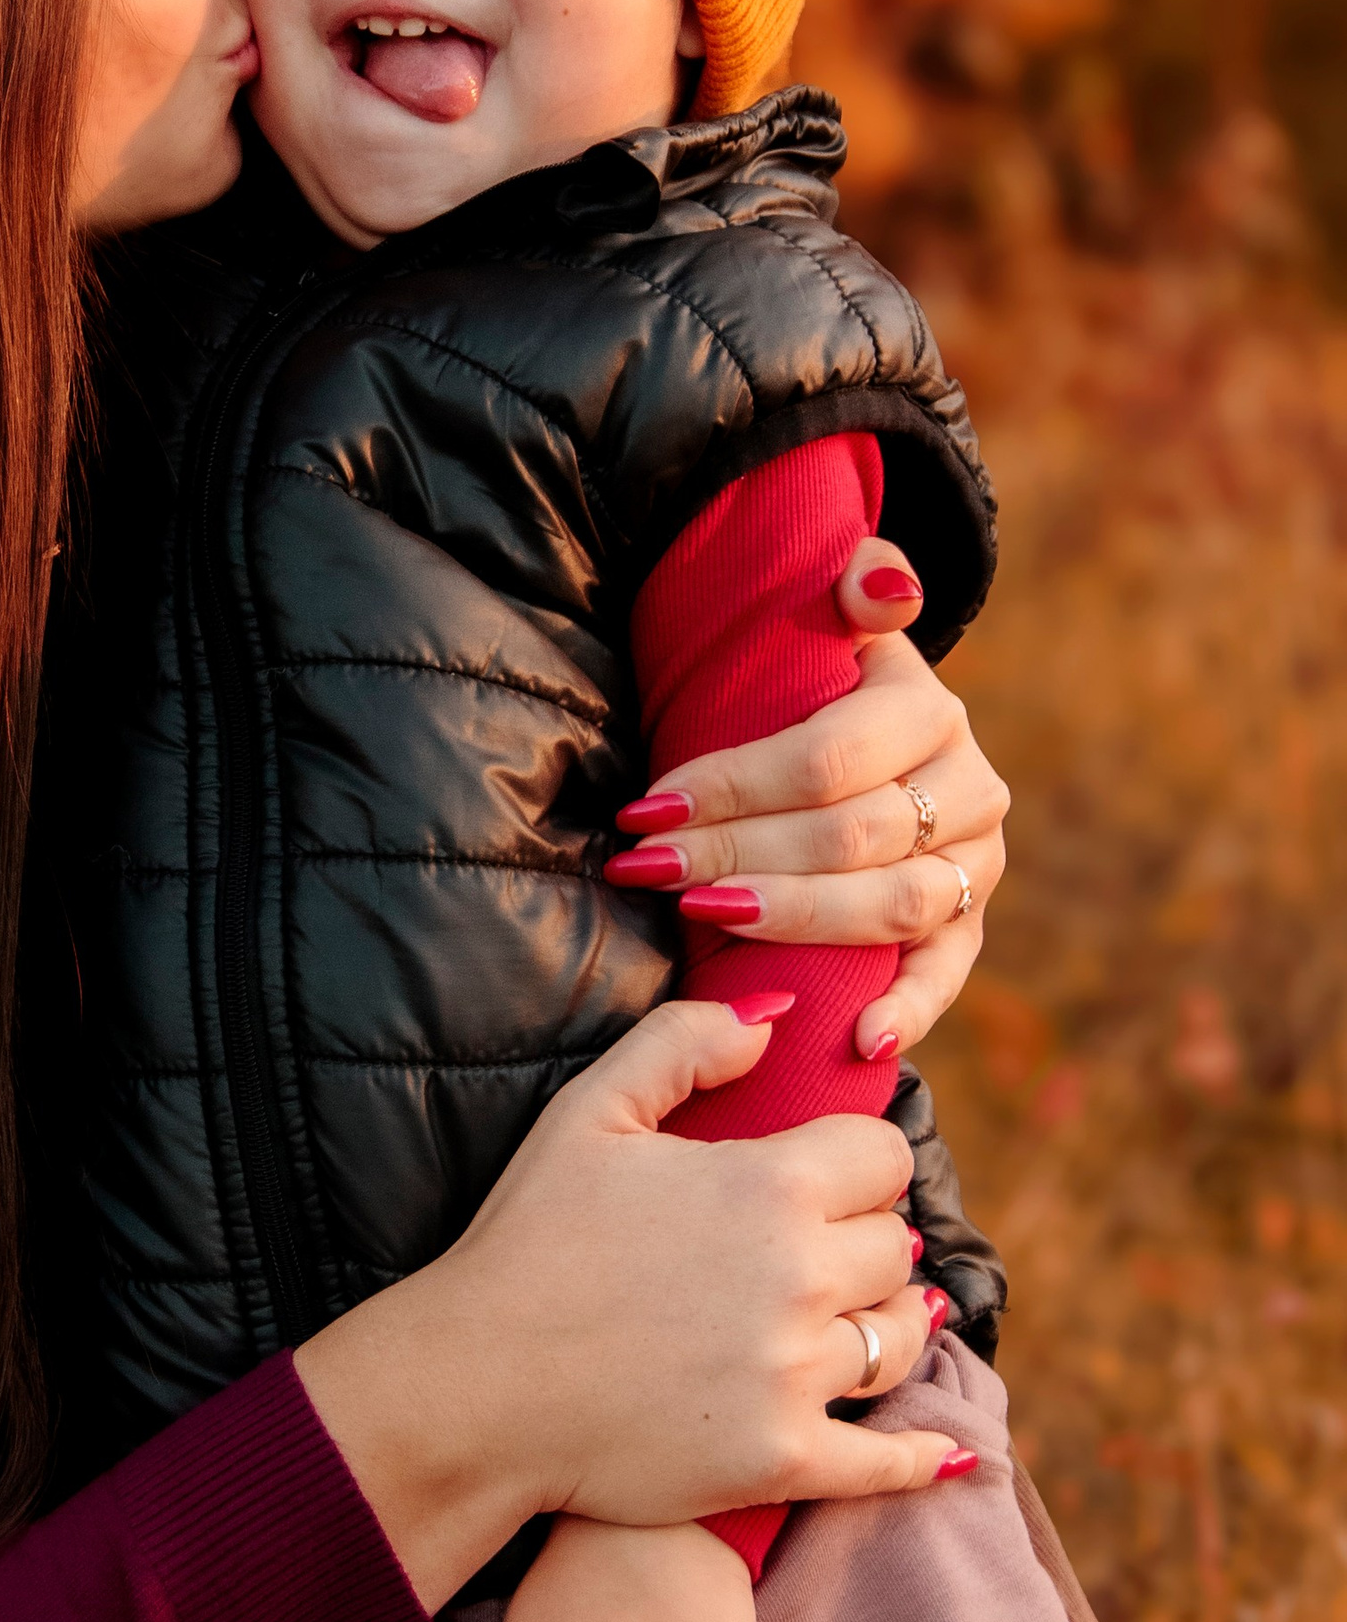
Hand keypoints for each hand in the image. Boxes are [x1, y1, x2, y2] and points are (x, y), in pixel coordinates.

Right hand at [293, 997, 957, 1615]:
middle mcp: (800, 1280)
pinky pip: (884, 1462)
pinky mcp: (781, 1461)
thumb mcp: (587, 1113)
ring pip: (898, 1338)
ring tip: (857, 1318)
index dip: (855, 1157)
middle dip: (863, 1236)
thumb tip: (774, 1015)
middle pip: (895, 1244)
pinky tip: (949, 1452)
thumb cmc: (528, 1239)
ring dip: (885, 1321)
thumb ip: (684, 1043)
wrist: (477, 1386)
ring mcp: (796, 1378)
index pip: (883, 1156)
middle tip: (813, 1245)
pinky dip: (920, 1457)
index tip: (822, 1171)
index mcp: (766, 1187)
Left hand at [611, 536, 1006, 1061]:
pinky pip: (948, 974)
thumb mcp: (833, 626)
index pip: (825, 759)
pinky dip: (911, 1009)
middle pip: (847, 837)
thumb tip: (876, 583)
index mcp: (928, 710)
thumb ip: (856, 587)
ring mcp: (976, 864)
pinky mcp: (971, 925)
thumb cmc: (821, 683)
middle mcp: (968, 788)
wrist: (876, 737)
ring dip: (794, 921)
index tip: (645, 811)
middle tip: (650, 870)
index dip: (732, 785)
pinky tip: (859, 1037)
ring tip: (706, 920)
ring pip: (892, 906)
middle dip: (737, 854)